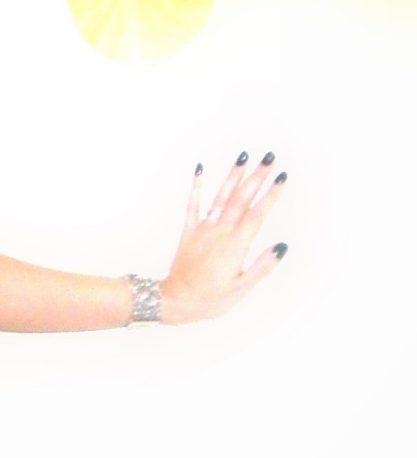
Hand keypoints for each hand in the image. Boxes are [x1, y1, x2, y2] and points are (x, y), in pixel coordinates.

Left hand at [160, 151, 287, 322]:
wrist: (175, 301)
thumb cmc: (210, 299)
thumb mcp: (241, 288)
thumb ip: (262, 266)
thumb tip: (281, 247)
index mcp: (236, 245)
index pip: (257, 214)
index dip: (271, 195)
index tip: (282, 177)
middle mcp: (220, 232)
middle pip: (241, 198)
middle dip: (257, 177)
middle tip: (269, 157)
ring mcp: (203, 230)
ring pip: (220, 197)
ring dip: (233, 175)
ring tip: (244, 156)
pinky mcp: (189, 232)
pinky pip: (192, 205)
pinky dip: (197, 186)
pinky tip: (200, 169)